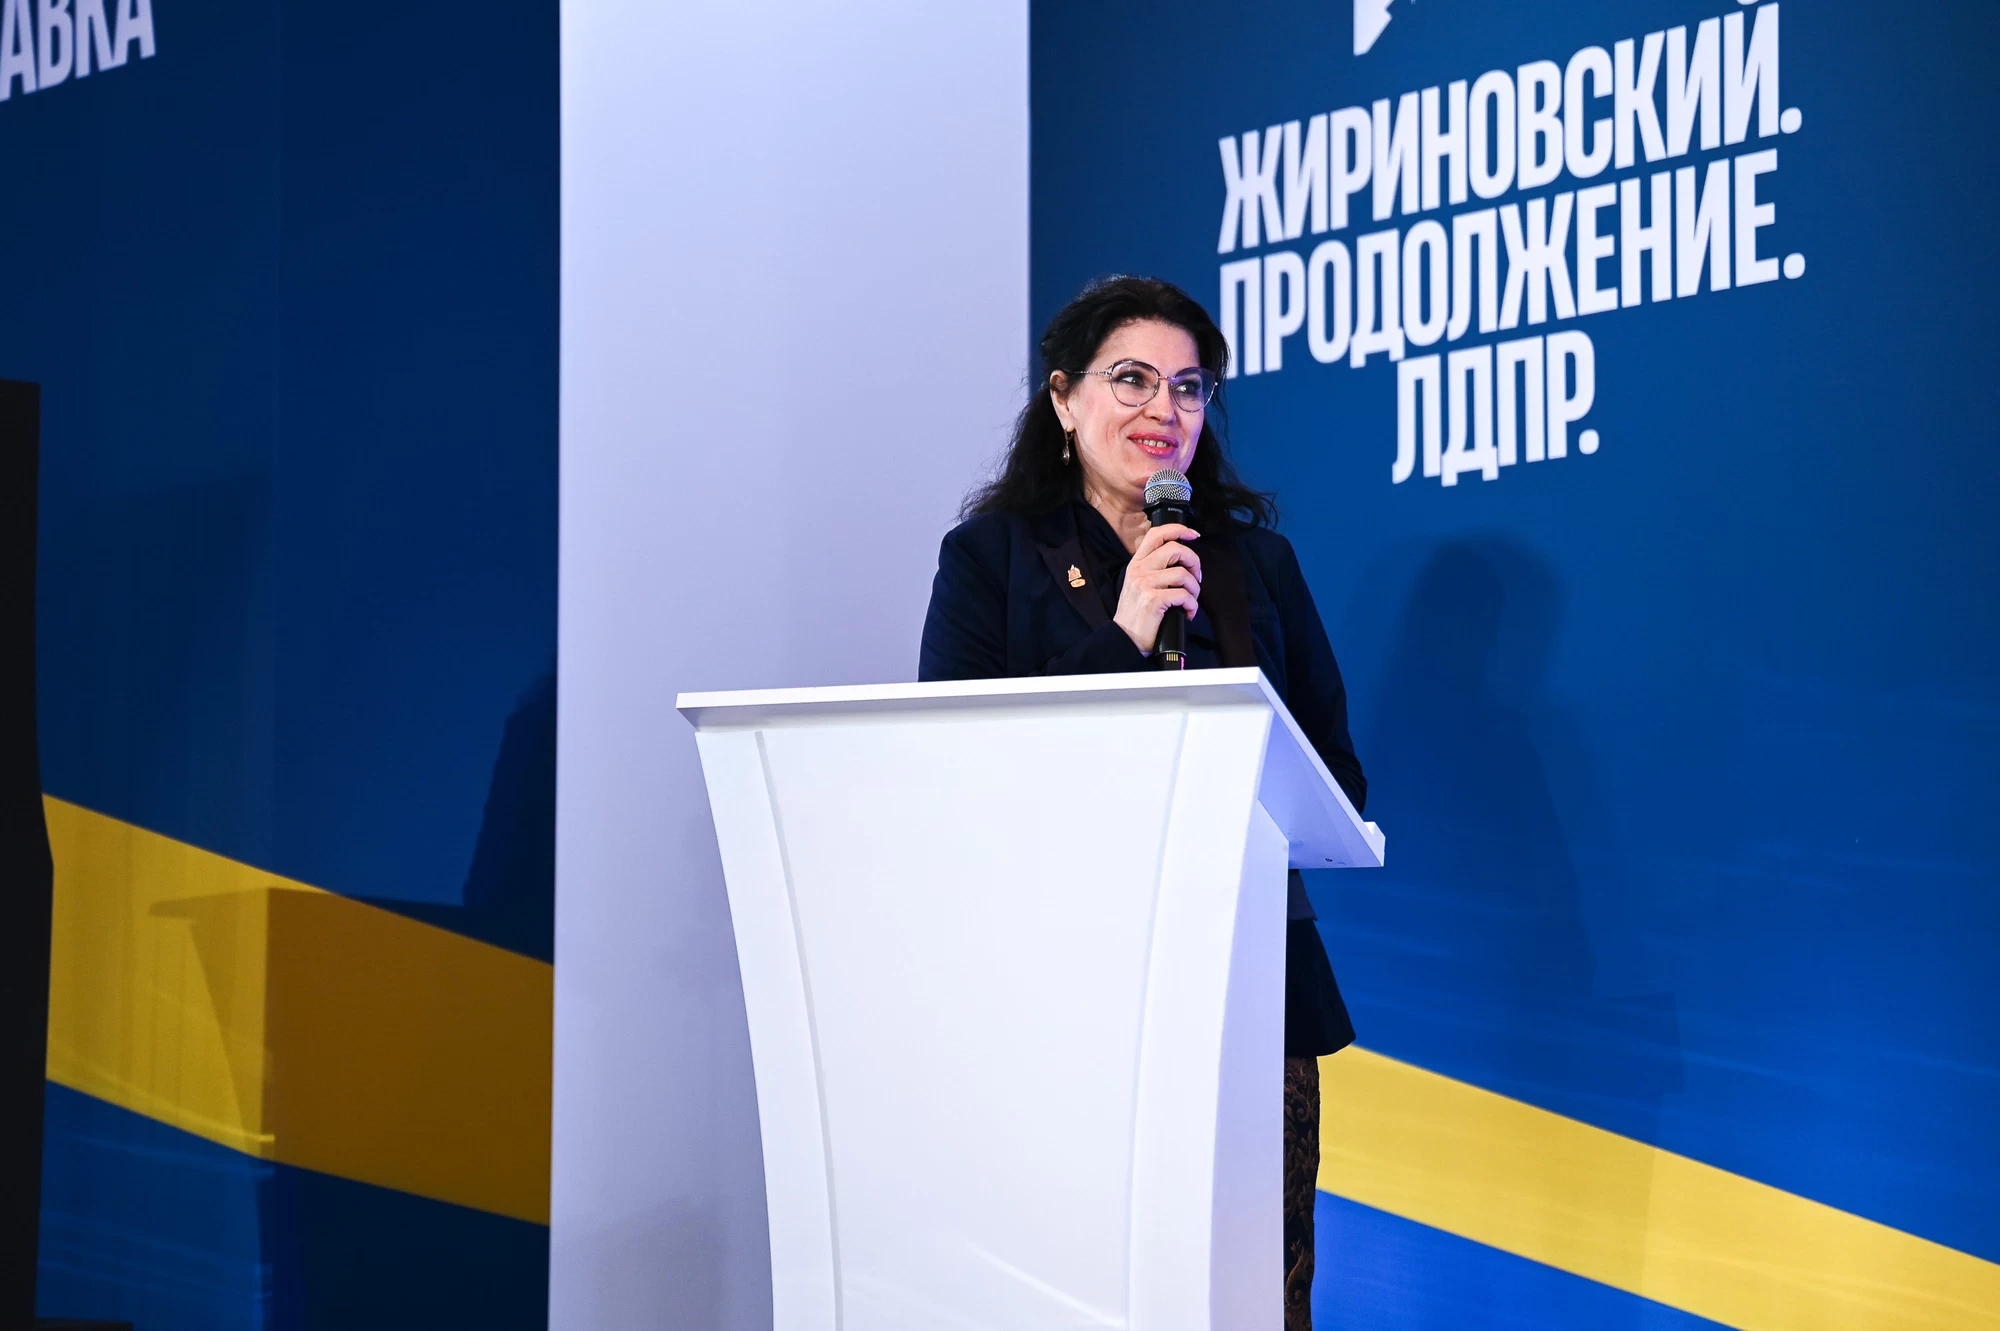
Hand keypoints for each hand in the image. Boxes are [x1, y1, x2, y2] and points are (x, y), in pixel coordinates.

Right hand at [1114, 522, 1200, 653]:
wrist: (1125, 639)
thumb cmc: (1137, 615)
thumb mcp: (1139, 585)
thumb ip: (1153, 569)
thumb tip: (1181, 561)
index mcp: (1136, 563)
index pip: (1156, 534)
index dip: (1178, 530)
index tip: (1193, 535)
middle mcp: (1139, 570)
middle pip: (1175, 549)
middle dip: (1194, 562)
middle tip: (1196, 577)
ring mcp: (1145, 584)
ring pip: (1182, 573)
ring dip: (1194, 589)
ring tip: (1191, 600)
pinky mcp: (1153, 600)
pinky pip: (1183, 595)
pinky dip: (1192, 605)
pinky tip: (1188, 613)